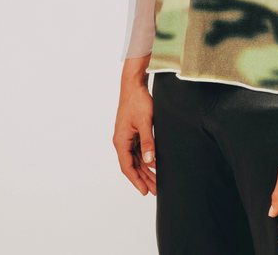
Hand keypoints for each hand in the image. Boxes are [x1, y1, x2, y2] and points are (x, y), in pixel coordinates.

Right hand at [113, 58, 155, 195]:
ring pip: (136, 159)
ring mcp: (127, 137)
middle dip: (143, 178)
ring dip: (145, 170)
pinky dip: (146, 158)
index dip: (136, 180)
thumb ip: (148, 141)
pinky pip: (138, 150)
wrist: (134, 85)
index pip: (127, 166)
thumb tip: (149, 160)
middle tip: (154, 191)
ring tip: (156, 182)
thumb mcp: (145, 122)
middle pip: (132, 165)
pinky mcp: (132, 132)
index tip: (144, 191)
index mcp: (121, 140)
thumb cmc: (137, 101)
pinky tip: (155, 165)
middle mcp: (122, 141)